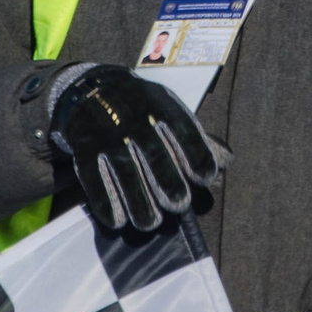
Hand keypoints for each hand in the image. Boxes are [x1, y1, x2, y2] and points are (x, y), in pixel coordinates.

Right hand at [48, 64, 221, 232]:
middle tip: (178, 203)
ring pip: (126, 174)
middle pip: (156, 158)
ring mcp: (108, 136)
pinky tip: (117, 221)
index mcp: (161, 107)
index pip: (185, 133)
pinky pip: (94, 180)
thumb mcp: (169, 108)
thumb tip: (226, 162)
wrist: (92, 88)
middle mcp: (135, 121)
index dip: (198, 157)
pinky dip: (105, 203)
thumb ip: (196, 136)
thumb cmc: (142, 107)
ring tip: (150, 223)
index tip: (205, 178)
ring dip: (139, 203)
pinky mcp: (85, 150)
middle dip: (170, 185)